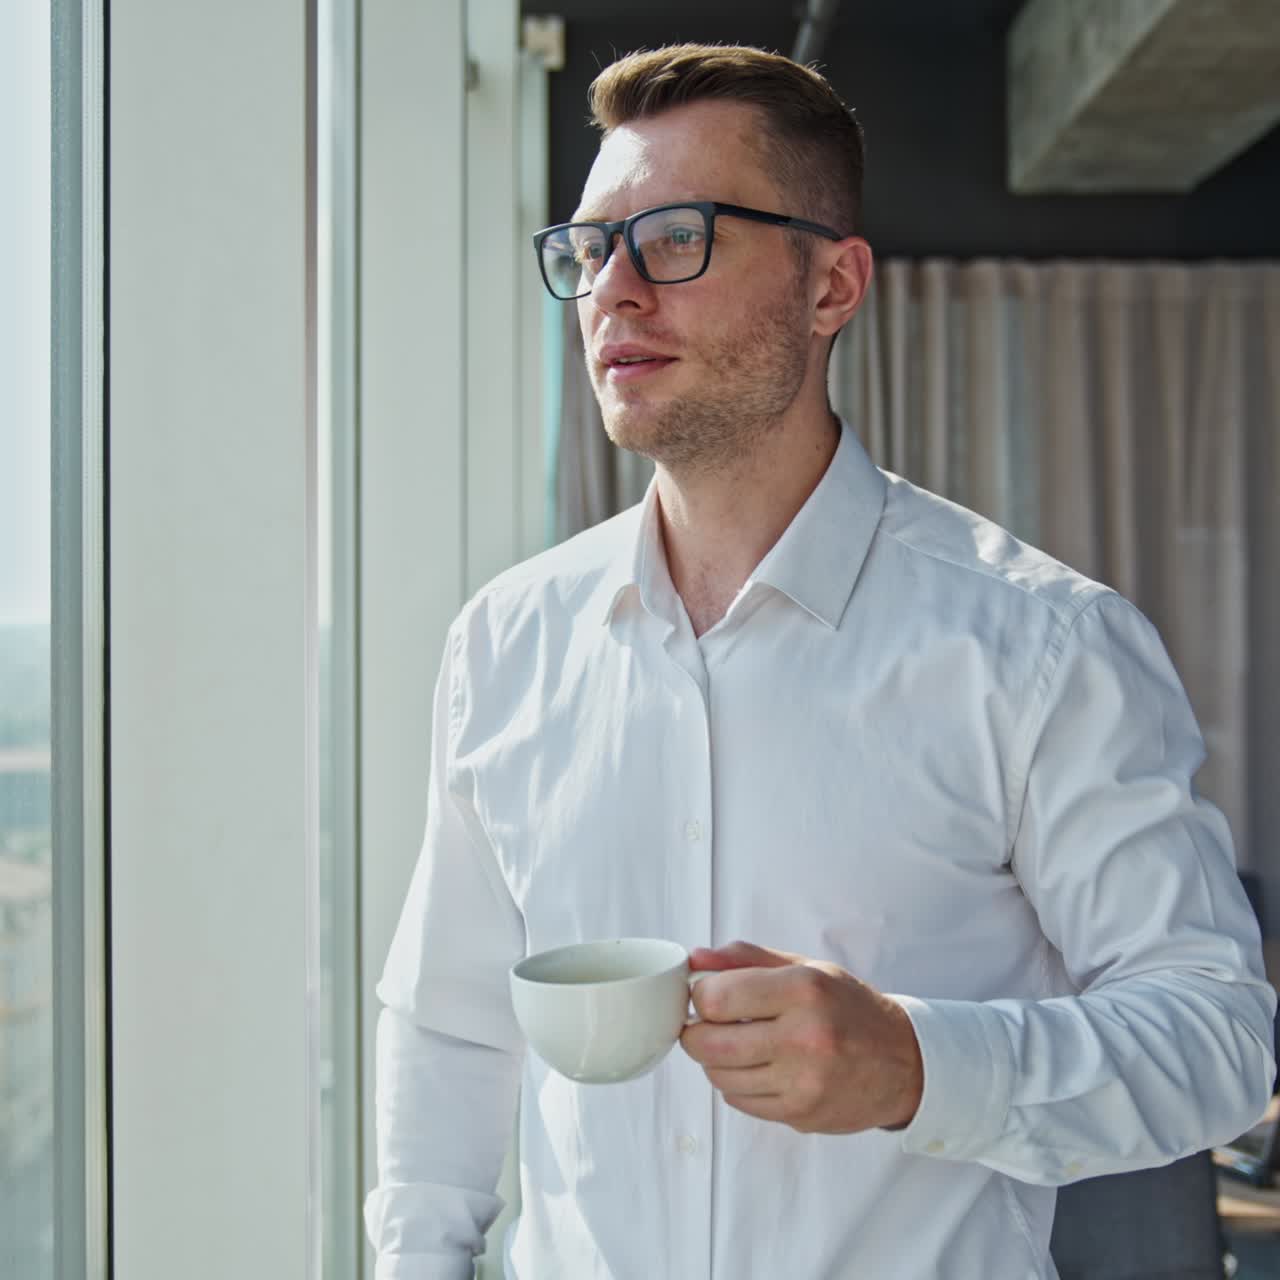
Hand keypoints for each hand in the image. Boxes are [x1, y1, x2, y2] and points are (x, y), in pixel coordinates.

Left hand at [679, 941, 922, 1133]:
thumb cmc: (850, 1009)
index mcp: (804, 990)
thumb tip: (696, 959)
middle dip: (696, 1032)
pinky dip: (736, 1085)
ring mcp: (803, 1082)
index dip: (701, 995)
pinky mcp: (800, 1114)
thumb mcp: (806, 968)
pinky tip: (757, 1067)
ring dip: (715, 1060)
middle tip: (706, 1023)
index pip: (718, 997)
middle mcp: (804, 1037)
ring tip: (736, 1044)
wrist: (904, 1063)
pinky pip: (740, 1102)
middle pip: (709, 1043)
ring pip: (719, 1077)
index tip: (707, 994)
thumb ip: (747, 959)